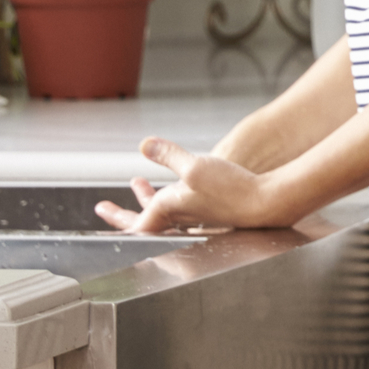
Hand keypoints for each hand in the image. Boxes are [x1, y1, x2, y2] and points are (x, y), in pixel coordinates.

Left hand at [93, 138, 283, 234]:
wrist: (267, 203)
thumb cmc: (232, 190)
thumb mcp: (194, 166)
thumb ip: (168, 155)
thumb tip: (144, 144)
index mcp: (168, 212)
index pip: (134, 224)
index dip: (116, 217)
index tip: (101, 209)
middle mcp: (179, 218)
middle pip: (144, 219)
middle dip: (124, 211)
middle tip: (106, 208)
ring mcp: (194, 216)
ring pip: (162, 212)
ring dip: (147, 198)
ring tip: (138, 184)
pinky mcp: (209, 211)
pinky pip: (179, 208)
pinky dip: (169, 196)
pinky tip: (174, 183)